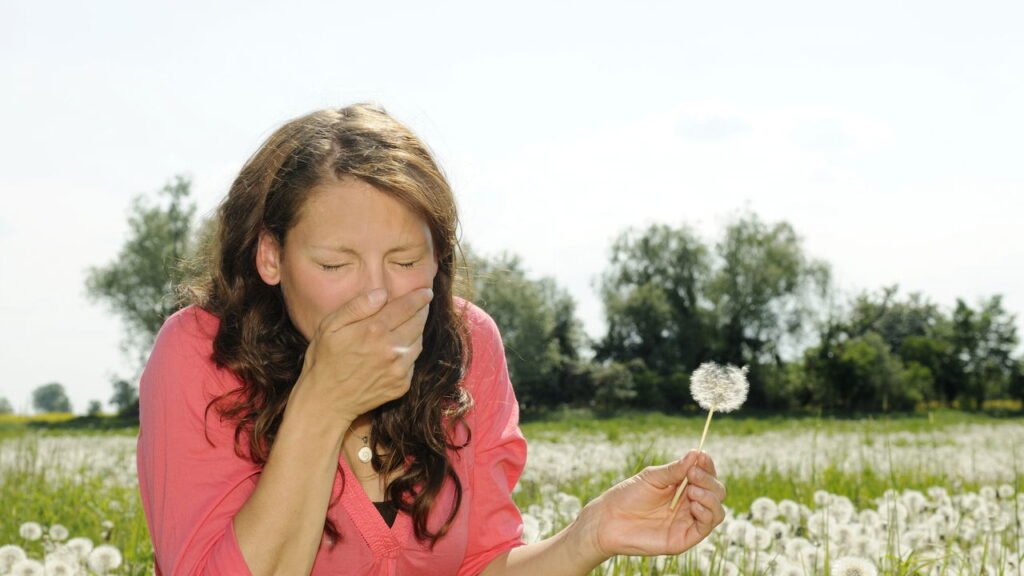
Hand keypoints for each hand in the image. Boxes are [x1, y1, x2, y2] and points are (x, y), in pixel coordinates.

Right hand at [289, 287, 433, 425]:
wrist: (326, 402)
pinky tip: (400, 348)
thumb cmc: (323, 360)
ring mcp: (398, 369)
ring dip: (418, 330)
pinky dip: (410, 352)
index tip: (426, 291)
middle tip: (423, 303)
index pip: (407, 307)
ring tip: (411, 323)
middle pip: (418, 323)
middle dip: (423, 310)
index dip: (419, 297)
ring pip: (419, 342)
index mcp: (374, 330)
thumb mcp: (330, 326)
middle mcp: (391, 349)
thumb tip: (382, 293)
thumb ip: (357, 306)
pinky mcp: (402, 384)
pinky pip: (413, 362)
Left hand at [578, 450, 725, 559]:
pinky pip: (706, 526)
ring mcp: (688, 521)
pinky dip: (706, 513)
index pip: (706, 475)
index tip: (702, 456)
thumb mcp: (652, 477)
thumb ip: (675, 469)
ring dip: (710, 497)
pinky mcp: (685, 538)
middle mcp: (689, 503)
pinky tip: (693, 504)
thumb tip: (696, 453)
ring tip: (692, 490)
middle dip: (708, 480)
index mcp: (682, 486)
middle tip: (693, 474)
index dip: (707, 465)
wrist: (609, 520)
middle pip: (716, 491)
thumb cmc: (628, 496)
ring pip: (717, 510)